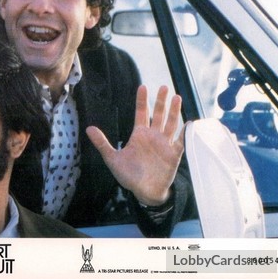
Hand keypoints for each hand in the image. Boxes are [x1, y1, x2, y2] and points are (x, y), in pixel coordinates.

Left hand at [87, 85, 184, 205]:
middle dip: (161, 101)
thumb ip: (102, 143)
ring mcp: (165, 144)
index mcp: (139, 134)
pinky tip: (189, 123)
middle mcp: (153, 136)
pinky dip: (186, 133)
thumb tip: (88, 129)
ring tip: (176, 97)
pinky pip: (182, 141)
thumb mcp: (112, 158)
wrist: (144, 192)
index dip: (142, 100)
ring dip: (174, 111)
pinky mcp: (174, 154)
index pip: (141, 113)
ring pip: (171, 124)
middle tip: (163, 86)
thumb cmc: (128, 175)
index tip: (142, 87)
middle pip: (158, 114)